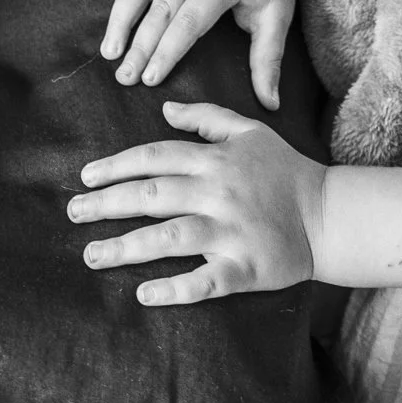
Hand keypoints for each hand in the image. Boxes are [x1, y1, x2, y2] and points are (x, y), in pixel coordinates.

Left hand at [69, 100, 324, 304]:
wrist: (328, 214)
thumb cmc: (285, 171)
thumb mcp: (249, 131)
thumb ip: (206, 119)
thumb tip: (164, 108)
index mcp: (215, 160)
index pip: (155, 157)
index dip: (117, 166)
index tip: (85, 177)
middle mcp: (218, 193)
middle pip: (152, 196)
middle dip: (107, 204)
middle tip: (72, 213)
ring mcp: (230, 232)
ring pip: (169, 238)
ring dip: (126, 247)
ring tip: (92, 255)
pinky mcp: (244, 268)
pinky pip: (204, 281)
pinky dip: (174, 289)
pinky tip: (144, 294)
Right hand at [102, 0, 302, 110]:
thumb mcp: (277, 14)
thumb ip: (268, 59)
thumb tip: (270, 104)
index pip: (189, 22)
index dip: (167, 53)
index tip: (149, 81)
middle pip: (159, 8)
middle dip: (139, 47)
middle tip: (123, 78)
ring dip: (120, 20)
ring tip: (109, 53)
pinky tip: (116, 22)